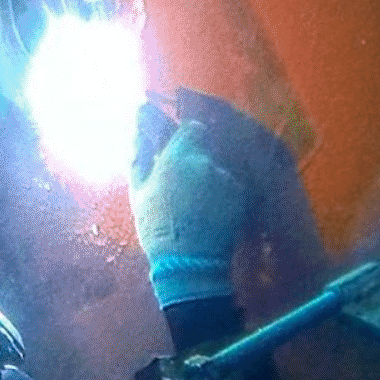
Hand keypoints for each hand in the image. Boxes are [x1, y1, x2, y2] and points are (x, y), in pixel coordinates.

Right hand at [130, 105, 246, 307]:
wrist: (188, 261)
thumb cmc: (156, 226)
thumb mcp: (138, 189)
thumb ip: (140, 149)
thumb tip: (139, 118)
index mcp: (178, 156)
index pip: (193, 128)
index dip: (187, 140)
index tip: (178, 156)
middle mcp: (206, 162)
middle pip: (207, 151)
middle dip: (196, 164)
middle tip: (183, 190)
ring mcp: (226, 178)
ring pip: (219, 170)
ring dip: (210, 181)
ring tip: (195, 209)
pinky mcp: (241, 195)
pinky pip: (231, 187)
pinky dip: (223, 197)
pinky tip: (209, 216)